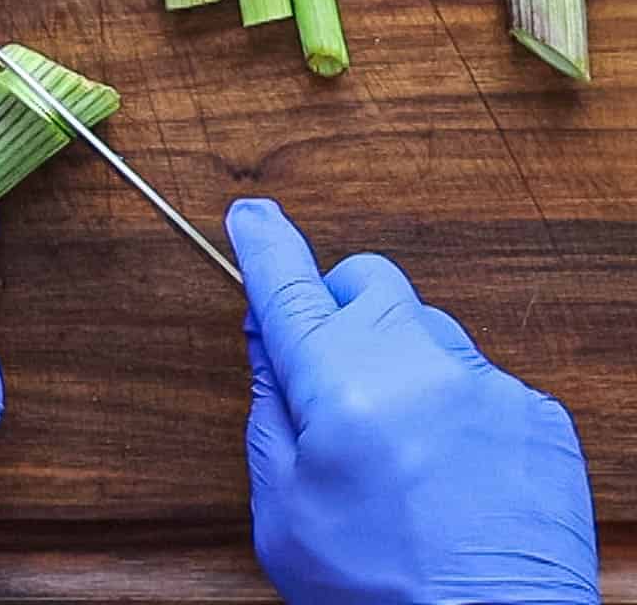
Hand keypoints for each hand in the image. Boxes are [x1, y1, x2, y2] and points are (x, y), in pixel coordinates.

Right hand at [225, 198, 598, 604]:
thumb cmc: (379, 592)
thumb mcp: (283, 508)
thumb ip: (267, 407)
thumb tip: (265, 337)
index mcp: (339, 387)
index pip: (287, 286)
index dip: (262, 243)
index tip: (250, 216)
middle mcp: (415, 366)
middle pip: (365, 280)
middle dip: (337, 303)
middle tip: (328, 364)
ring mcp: (482, 383)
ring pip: (423, 326)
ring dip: (396, 356)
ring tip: (397, 439)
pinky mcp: (534, 410)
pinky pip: (477, 375)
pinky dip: (451, 400)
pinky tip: (447, 463)